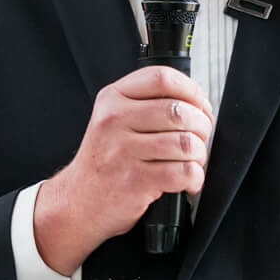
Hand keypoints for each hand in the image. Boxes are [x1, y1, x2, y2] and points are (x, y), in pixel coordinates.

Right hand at [33, 66, 214, 275]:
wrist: (78, 201)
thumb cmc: (104, 161)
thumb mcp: (112, 120)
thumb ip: (145, 104)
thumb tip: (195, 104)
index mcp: (112, 99)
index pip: (162, 78)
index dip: (191, 90)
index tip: (200, 106)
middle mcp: (114, 120)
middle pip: (179, 111)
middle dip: (202, 127)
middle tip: (199, 138)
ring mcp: (123, 150)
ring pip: (185, 143)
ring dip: (198, 155)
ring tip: (190, 162)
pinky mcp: (134, 180)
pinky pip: (183, 172)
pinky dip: (194, 179)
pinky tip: (186, 182)